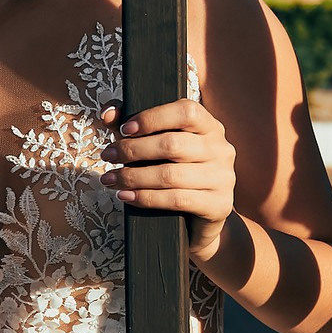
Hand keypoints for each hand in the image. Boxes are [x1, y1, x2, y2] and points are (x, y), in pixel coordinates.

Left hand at [99, 98, 237, 257]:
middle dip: (133, 150)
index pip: (186, 111)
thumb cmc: (175, 175)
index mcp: (210, 127)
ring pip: (170, 175)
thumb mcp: (158, 147)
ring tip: (110, 179)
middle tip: (108, 156)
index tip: (125, 129)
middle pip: (173, 144)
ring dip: (133, 177)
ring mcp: (223, 178)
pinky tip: (126, 196)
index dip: (153, 118)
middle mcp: (221, 149)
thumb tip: (108, 115)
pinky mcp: (218, 205)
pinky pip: (177, 200)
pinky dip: (146, 198)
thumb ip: (135, 127)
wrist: (199, 221)